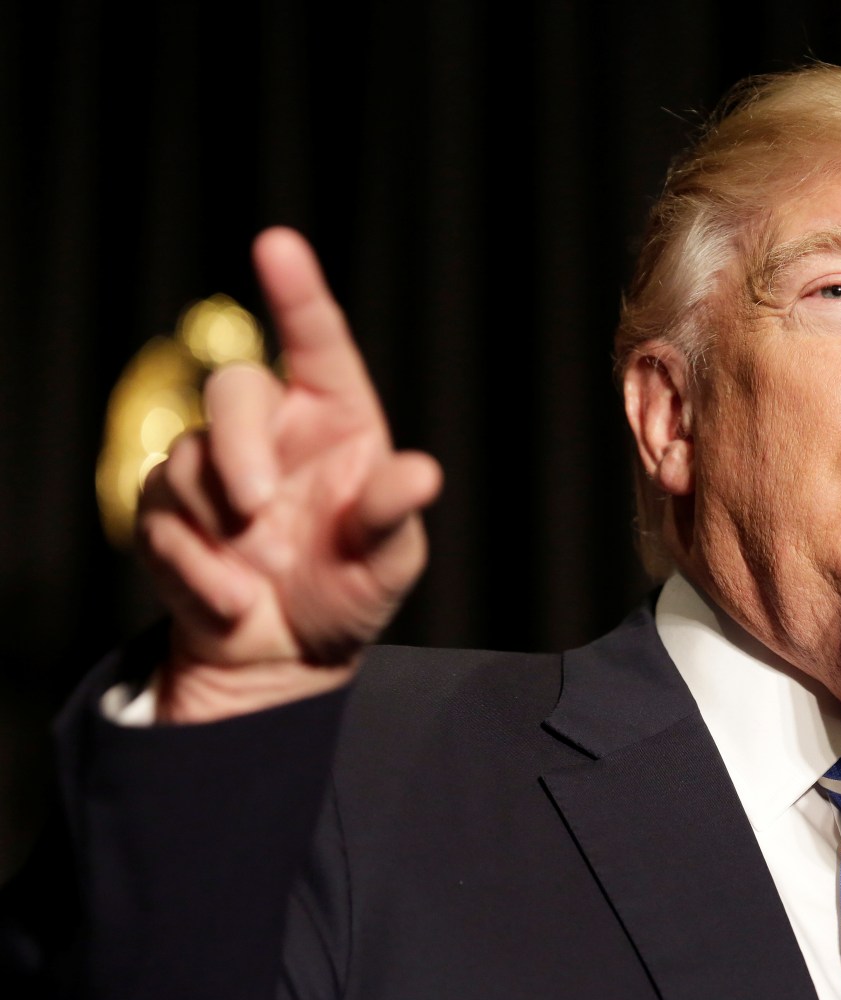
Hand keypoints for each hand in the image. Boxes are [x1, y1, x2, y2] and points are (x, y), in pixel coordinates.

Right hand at [137, 228, 442, 722]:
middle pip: (233, 390)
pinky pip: (159, 523)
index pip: (318, 343)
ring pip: (188, 459)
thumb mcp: (389, 564)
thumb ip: (394, 517)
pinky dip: (196, 570)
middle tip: (256, 505)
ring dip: (218, 524)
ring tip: (259, 577)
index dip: (297, 292)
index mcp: (335, 420)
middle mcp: (272, 430)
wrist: (287, 655)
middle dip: (237, 445)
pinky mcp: (167, 513)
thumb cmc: (349, 590)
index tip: (278, 244)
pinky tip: (233, 601)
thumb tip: (422, 473)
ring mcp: (213, 467)